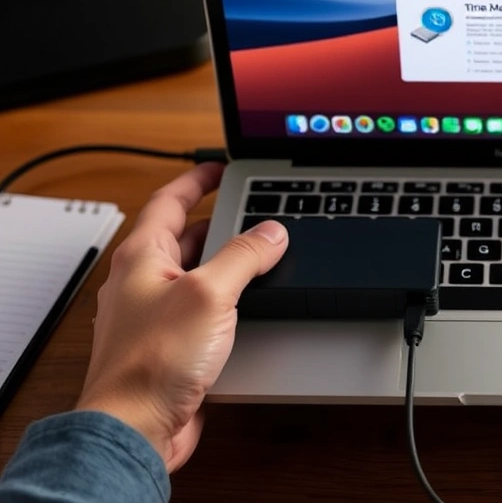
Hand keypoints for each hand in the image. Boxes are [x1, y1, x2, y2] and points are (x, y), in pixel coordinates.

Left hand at [76, 163, 288, 470]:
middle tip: (253, 211)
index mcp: (142, 256)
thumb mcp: (210, 294)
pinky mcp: (170, 345)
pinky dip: (226, 301)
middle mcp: (143, 281)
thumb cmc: (153, 362)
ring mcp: (155, 314)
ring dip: (227, 264)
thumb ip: (244, 256)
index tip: (220, 167)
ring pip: (196, 274)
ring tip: (260, 256)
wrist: (137, 425)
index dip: (197, 179)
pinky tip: (247, 308)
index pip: (169, 200)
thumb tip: (272, 232)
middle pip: (184, 236)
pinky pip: (201, 309)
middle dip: (220, 222)